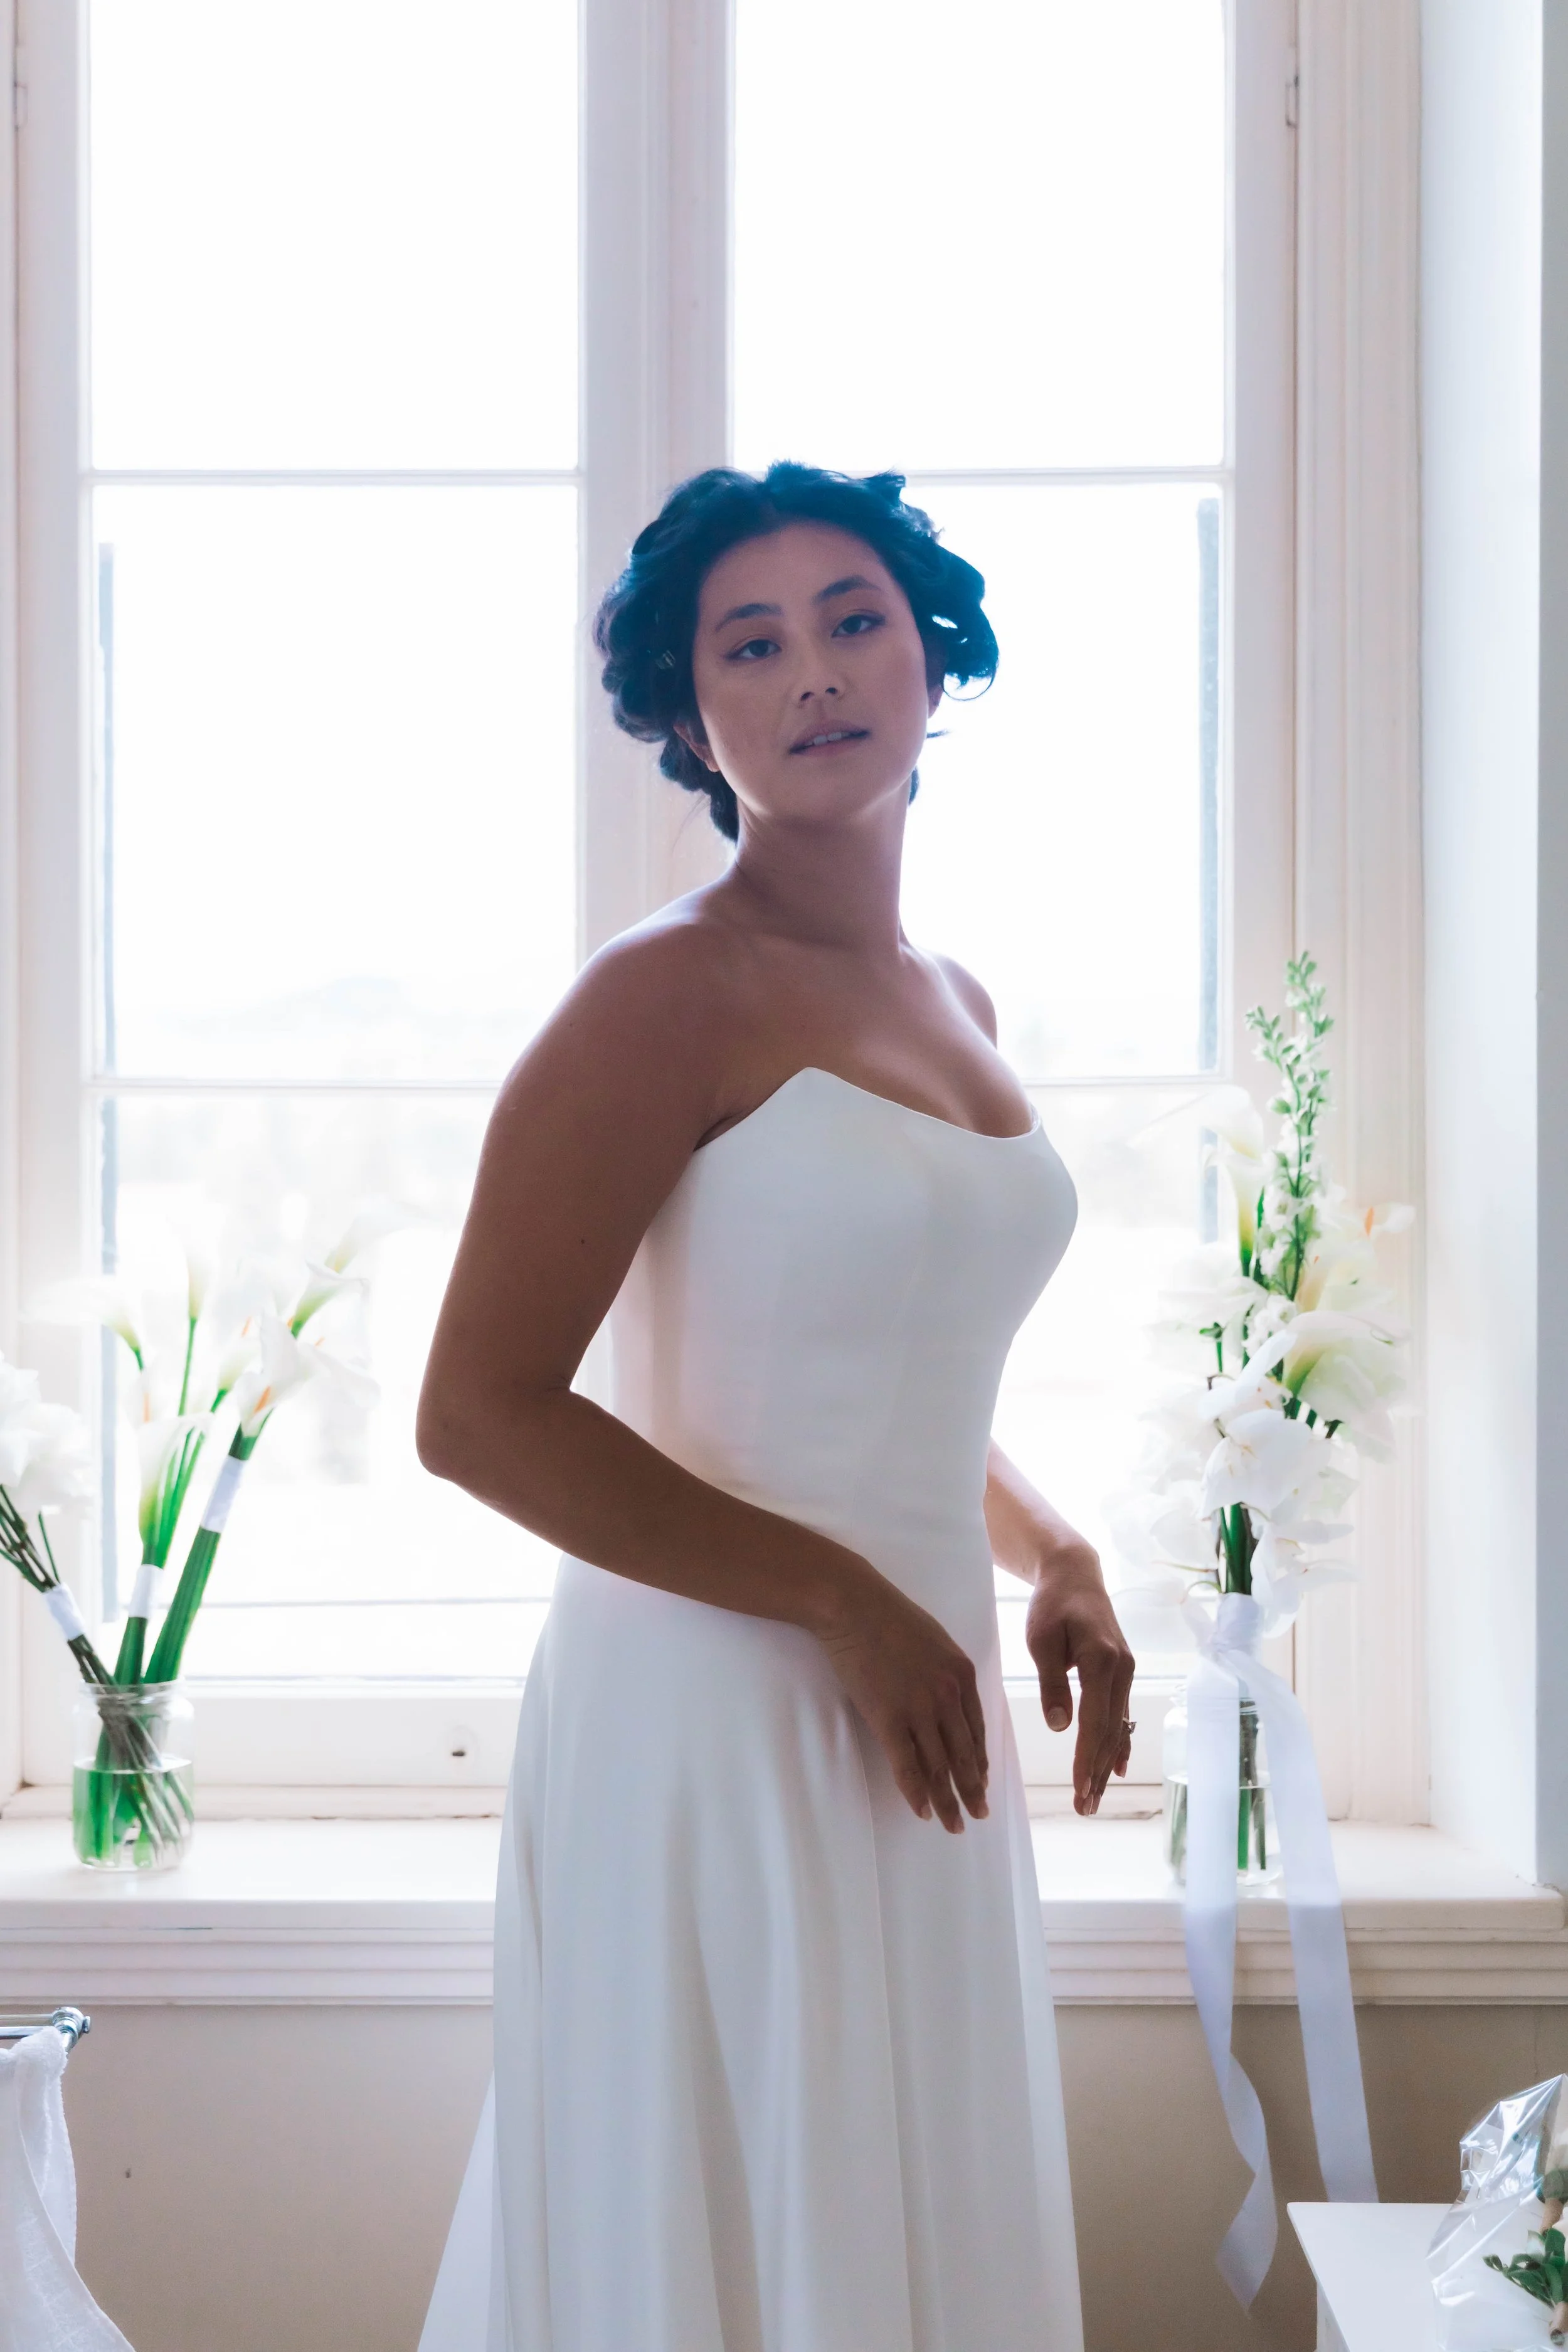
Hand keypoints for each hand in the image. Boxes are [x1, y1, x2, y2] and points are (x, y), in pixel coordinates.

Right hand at [817, 1567, 988, 1832]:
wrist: (854, 1605)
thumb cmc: (891, 1616)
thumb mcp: (936, 1641)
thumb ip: (949, 1673)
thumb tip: (953, 1701)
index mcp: (963, 1675)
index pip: (977, 1729)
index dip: (980, 1760)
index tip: (982, 1781)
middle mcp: (947, 1696)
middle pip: (965, 1754)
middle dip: (973, 1789)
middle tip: (980, 1814)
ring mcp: (918, 1709)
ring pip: (939, 1766)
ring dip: (948, 1800)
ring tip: (954, 1824)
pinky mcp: (887, 1718)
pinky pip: (906, 1765)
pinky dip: (916, 1792)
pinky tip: (923, 1812)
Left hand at [1026, 1541, 1135, 1815]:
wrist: (1074, 1573)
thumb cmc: (1052, 1604)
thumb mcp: (1041, 1638)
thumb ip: (1052, 1682)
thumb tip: (1060, 1726)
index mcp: (1101, 1661)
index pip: (1095, 1721)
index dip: (1085, 1758)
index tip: (1077, 1788)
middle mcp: (1121, 1670)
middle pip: (1110, 1731)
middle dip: (1096, 1772)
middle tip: (1083, 1807)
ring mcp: (1126, 1673)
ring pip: (1117, 1727)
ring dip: (1105, 1764)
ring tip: (1092, 1798)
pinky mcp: (1121, 1673)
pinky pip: (1121, 1715)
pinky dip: (1118, 1743)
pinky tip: (1115, 1769)